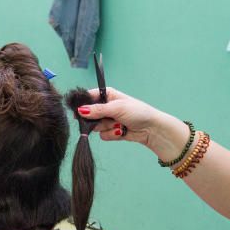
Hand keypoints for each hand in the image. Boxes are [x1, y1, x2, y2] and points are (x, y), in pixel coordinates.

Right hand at [73, 87, 191, 162]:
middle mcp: (106, 106)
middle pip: (89, 114)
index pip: (88, 97)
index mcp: (107, 95)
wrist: (152, 129)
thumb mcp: (117, 108)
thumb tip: (80, 110)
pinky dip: (112, 134)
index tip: (78, 112)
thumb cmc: (138, 112)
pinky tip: (121, 131)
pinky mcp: (112, 131)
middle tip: (105, 119)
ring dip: (106, 127)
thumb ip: (97, 110)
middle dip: (96, 119)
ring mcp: (108, 119)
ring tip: (119, 124)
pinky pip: (103, 135)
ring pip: (95, 127)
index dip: (82, 104)